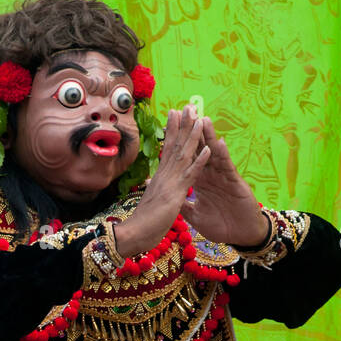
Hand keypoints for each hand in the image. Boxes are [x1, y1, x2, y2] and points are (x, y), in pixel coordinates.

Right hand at [113, 105, 209, 256]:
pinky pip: (190, 175)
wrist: (133, 236)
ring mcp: (169, 183)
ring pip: (183, 155)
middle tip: (188, 105)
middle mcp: (163, 176)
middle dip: (182, 124)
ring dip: (192, 136)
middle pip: (175, 145)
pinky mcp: (175, 194)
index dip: (172, 131)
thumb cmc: (141, 224)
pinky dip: (199, 161)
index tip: (175, 113)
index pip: (167, 149)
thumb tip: (150, 182)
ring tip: (200, 117)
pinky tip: (207, 149)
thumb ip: (153, 191)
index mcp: (159, 178)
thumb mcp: (151, 203)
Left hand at [181, 117, 268, 246]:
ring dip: (209, 138)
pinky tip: (219, 144)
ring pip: (214, 154)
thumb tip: (171, 199)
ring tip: (203, 120)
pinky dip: (223, 157)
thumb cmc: (222, 226)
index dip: (180, 143)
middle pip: (200, 149)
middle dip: (193, 131)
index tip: (171, 127)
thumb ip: (185, 206)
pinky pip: (227, 168)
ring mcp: (223, 177)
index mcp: (200, 181)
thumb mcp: (196, 217)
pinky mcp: (234, 184)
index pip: (188, 158)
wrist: (241, 235)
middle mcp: (210, 175)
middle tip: (187, 110)